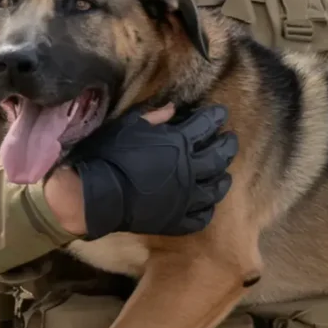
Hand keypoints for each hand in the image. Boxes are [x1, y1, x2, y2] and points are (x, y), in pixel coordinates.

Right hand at [48, 103, 237, 240]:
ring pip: (215, 188)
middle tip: (230, 140)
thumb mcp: (129, 125)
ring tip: (225, 175)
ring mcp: (186, 197)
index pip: (206, 125)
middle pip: (219, 156)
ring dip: (223, 179)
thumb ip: (154, 116)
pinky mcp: (178, 219)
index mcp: (179, 143)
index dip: (216, 117)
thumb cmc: (111, 155)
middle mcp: (190, 169)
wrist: (96, 195)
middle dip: (228, 145)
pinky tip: (207, 205)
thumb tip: (173, 108)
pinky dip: (207, 210)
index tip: (221, 114)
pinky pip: (200, 217)